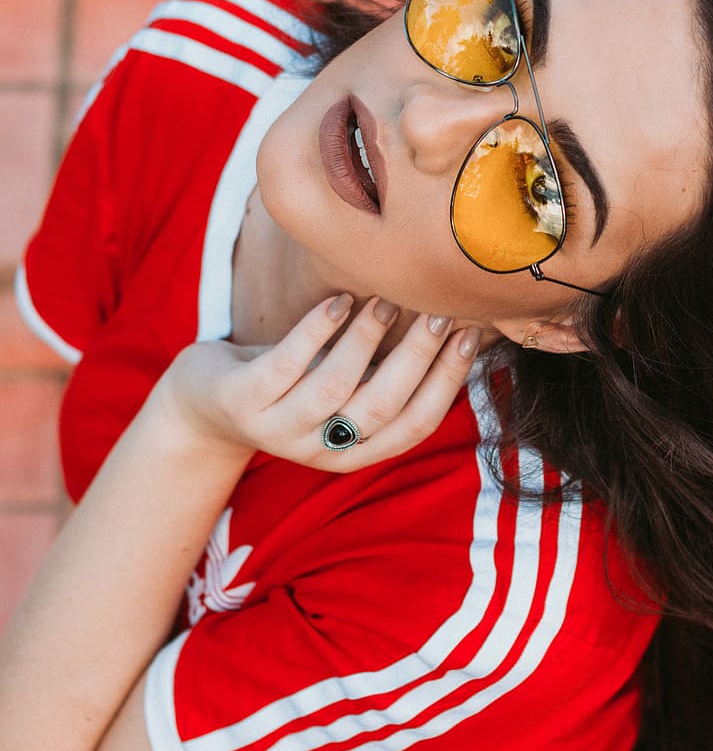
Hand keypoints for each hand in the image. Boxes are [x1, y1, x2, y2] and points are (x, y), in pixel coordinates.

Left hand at [149, 295, 480, 471]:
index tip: (471, 337)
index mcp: (354, 449)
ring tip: (385, 302)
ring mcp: (276, 429)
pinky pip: (284, 365)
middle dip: (415, 361)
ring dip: (365, 342)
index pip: (414, 426)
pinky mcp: (242, 401)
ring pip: (333, 389)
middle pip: (379, 410)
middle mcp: (319, 448)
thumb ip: (386, 369)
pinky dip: (315, 332)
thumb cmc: (290, 384)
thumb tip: (459, 324)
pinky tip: (337, 301)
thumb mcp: (342, 386)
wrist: (203, 405)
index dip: (446, 384)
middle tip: (439, 315)